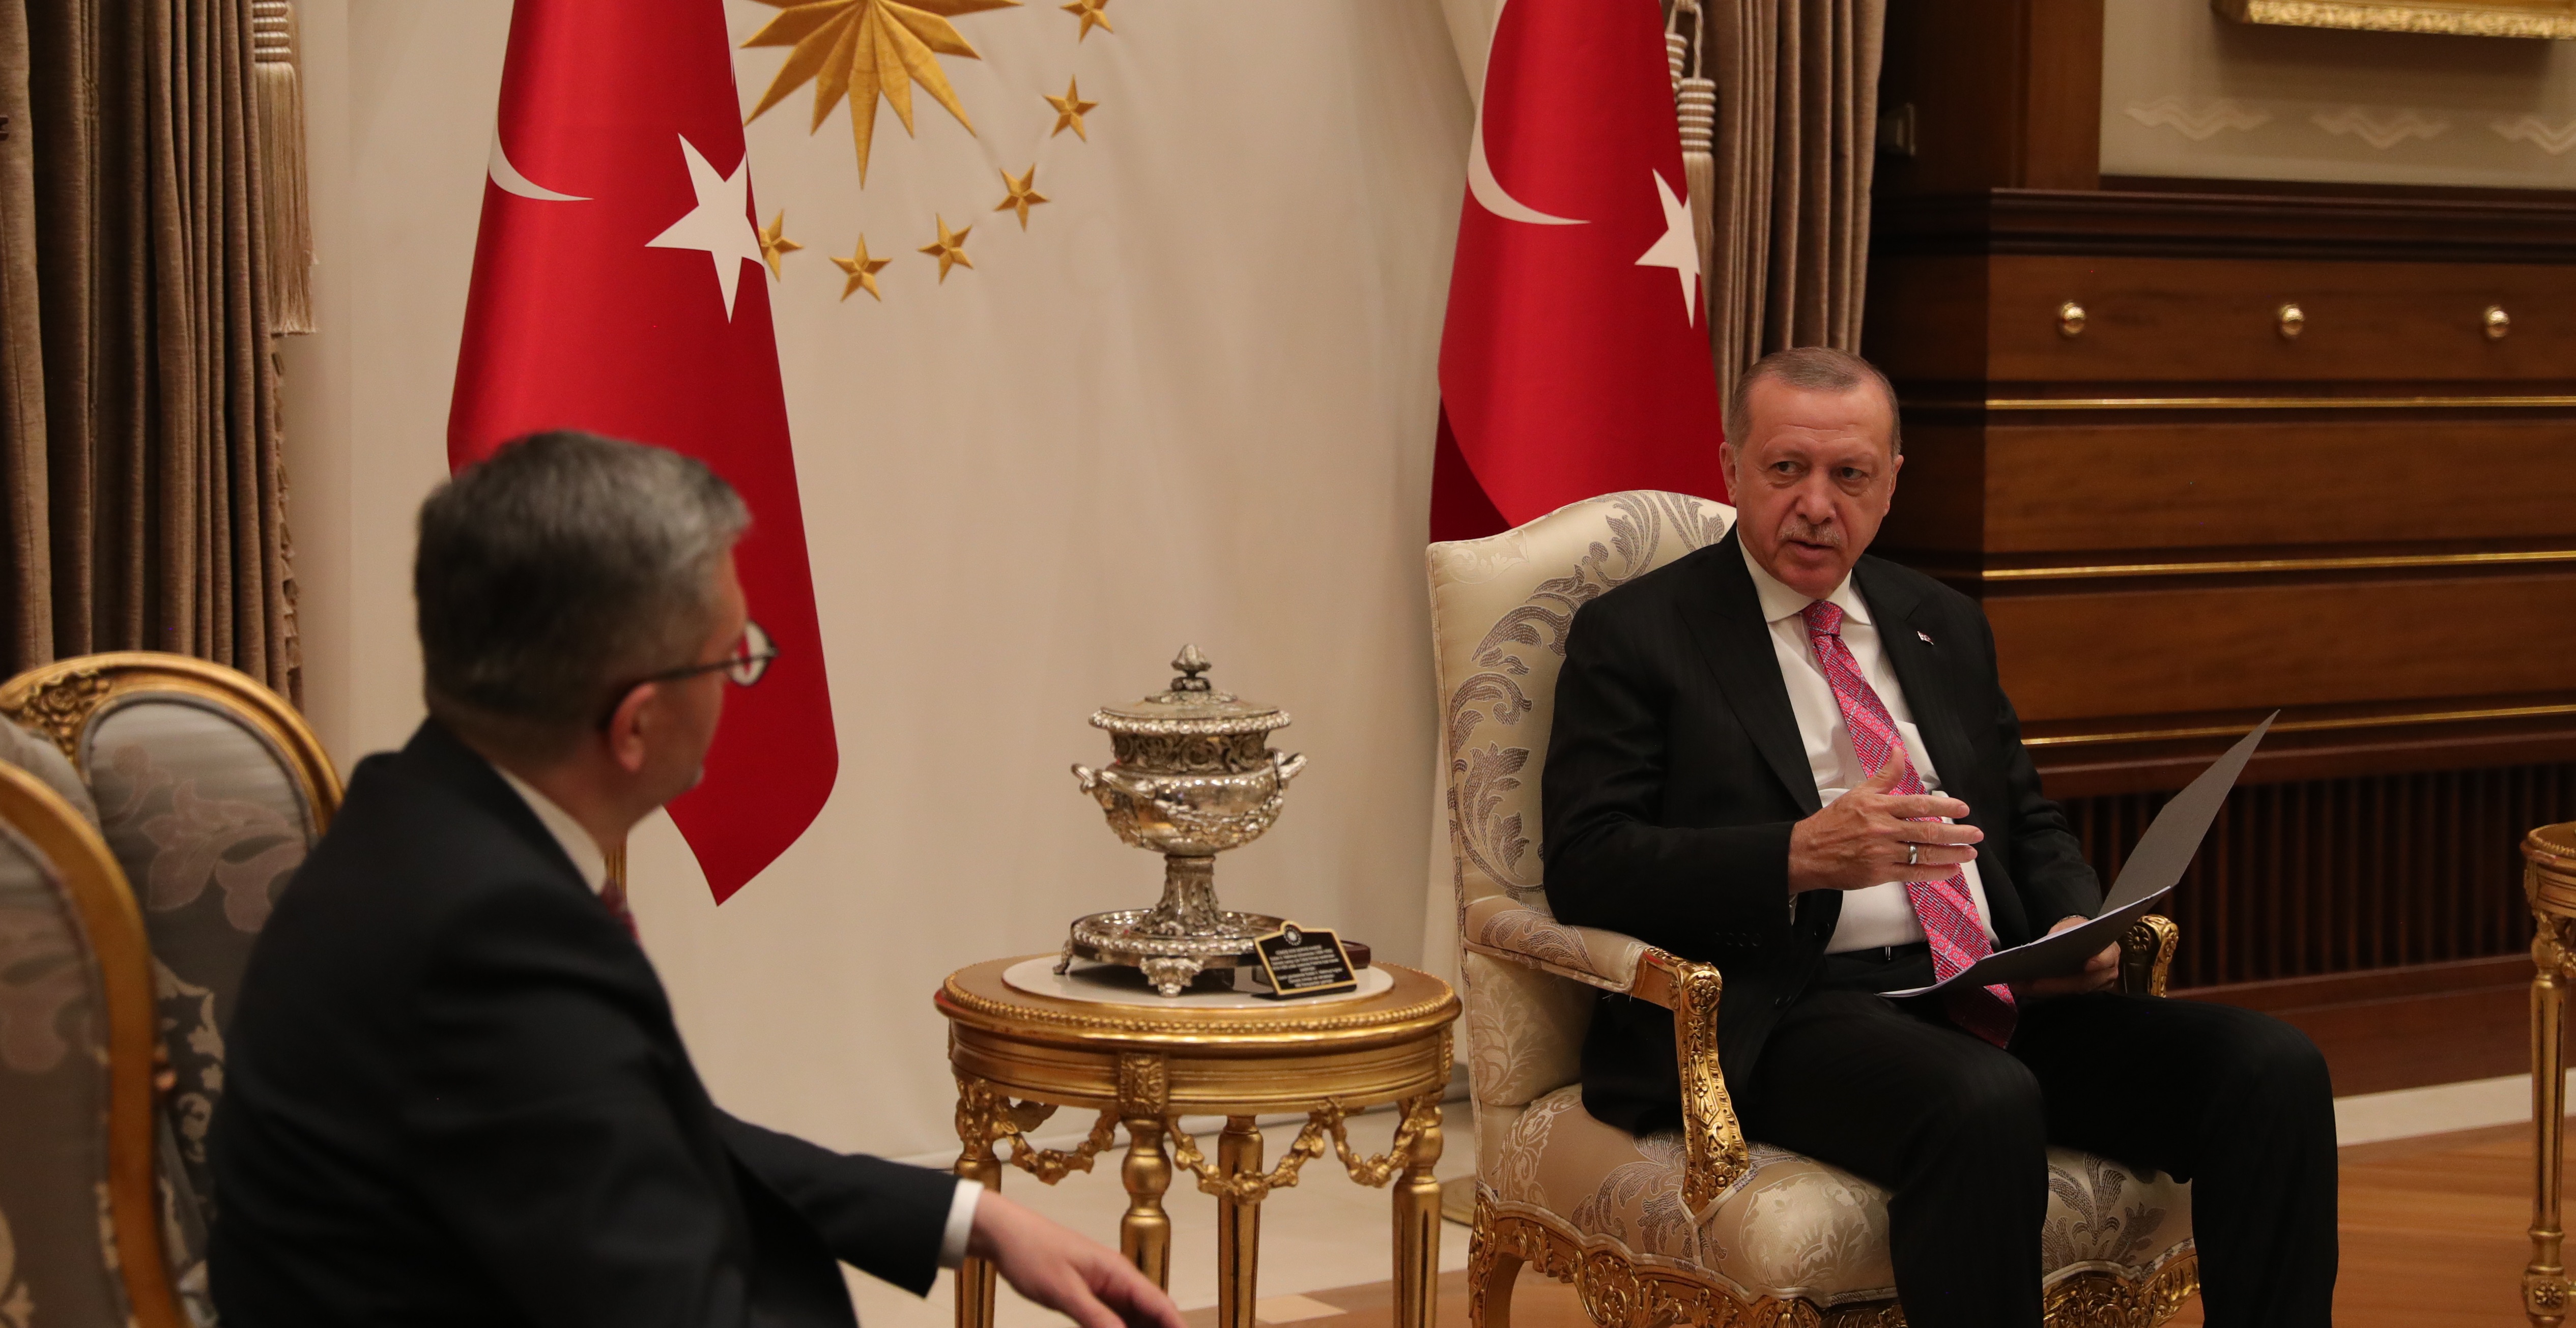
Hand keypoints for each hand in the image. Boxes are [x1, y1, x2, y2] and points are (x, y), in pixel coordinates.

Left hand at [967, 1192, 1184, 1327]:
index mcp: (1117, 1272)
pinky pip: (1113, 1319)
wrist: (1004, 1235)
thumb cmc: (1031, 1251)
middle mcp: (1116, 1279)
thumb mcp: (1062, 1290)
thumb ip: (1094, 1316)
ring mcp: (1103, 1288)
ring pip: (1133, 1318)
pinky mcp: (1088, 1296)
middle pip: (1151, 1313)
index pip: (1159, 1303)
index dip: (1177, 1326)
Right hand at [1786, 759, 1982, 894]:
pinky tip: (1951, 870)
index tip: (1963, 809)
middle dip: (1956, 833)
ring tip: (1970, 853)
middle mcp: (1883, 830)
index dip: (1944, 807)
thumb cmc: (1833, 822)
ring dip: (1951, 854)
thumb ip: (1885, 776)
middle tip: (1976, 834)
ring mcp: (1883, 853)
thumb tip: (1899, 752)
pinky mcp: (1880, 874)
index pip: (1918, 805)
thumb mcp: (1859, 793)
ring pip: (1924, 853)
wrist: (1808, 852)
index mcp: (1879, 808)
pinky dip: (1935, 873)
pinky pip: (1913, 873)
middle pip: (1927, 831)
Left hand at [2013, 915, 2118, 999]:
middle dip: (2054, 985)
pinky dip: (2045, 990)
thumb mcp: (2073, 925)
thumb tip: (2048, 943)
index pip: (2107, 958)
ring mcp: (2096, 985)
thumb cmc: (2081, 931)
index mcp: (2109, 951)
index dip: (2100, 962)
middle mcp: (2107, 972)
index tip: (2088, 965)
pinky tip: (2026, 987)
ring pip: (2070, 991)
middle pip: (2083, 982)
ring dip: (2044, 990)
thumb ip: (2064, 932)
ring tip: (2020, 985)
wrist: (2087, 940)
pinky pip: (2064, 992)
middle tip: (2029, 984)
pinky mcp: (2082, 990)